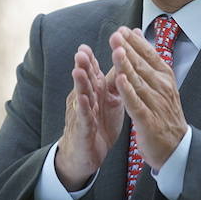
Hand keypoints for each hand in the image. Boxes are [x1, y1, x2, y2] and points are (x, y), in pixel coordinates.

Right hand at [55, 44, 122, 189]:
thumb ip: (112, 82)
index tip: (92, 43)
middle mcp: (85, 100)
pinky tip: (84, 100)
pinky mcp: (83, 131)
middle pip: (84, 80)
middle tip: (82, 51)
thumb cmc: (98, 126)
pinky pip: (84, 119)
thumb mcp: (108, 101)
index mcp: (94, 92)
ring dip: (80, 83)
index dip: (94, 58)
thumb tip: (122, 60)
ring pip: (81, 96)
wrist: (85, 156)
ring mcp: (82, 115)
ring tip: (78, 70)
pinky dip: (84, 109)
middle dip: (84, 66)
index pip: (93, 72)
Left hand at [110, 26, 186, 169]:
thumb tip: (137, 34)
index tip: (122, 30)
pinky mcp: (148, 120)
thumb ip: (147, 59)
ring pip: (138, 81)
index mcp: (164, 77)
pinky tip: (119, 80)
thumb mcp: (160, 83)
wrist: (176, 147)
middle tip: (116, 35)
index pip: (149, 55)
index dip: (135, 43)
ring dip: (126, 65)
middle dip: (128, 49)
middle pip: (142, 65)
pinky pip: (136, 103)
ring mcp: (155, 103)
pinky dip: (128, 91)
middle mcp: (162, 88)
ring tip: (116, 50)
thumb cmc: (164, 113)